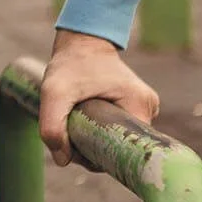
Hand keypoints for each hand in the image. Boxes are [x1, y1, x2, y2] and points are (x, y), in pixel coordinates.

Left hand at [38, 29, 159, 167]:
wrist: (81, 42)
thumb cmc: (70, 64)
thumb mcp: (54, 92)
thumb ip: (52, 126)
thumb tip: (63, 160)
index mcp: (140, 105)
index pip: (125, 151)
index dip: (99, 157)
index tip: (77, 145)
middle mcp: (149, 109)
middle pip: (122, 148)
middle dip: (95, 148)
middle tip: (72, 131)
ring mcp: (145, 108)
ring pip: (119, 141)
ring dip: (96, 140)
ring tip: (79, 121)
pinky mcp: (135, 108)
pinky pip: (118, 131)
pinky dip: (101, 131)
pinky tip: (87, 119)